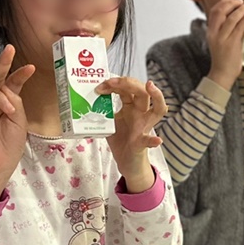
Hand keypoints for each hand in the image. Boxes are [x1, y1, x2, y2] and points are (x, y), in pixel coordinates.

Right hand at [0, 45, 34, 201]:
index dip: (20, 75)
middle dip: (4, 63)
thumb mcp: (19, 122)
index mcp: (7, 102)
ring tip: (8, 110)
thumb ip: (15, 103)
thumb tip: (6, 89)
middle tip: (10, 49)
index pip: (12, 83)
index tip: (31, 68)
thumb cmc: (10, 145)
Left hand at [97, 77, 166, 192]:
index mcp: (132, 107)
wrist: (127, 161)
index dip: (115, 84)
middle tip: (112, 82)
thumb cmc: (120, 139)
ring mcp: (144, 127)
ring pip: (158, 109)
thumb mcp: (109, 122)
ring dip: (157, 96)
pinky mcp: (142, 143)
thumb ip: (102, 111)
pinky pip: (149, 140)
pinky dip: (153, 140)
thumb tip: (85, 100)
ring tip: (150, 87)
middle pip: (143, 92)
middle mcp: (141, 113)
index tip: (101, 86)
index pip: (128, 88)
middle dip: (129, 83)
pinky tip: (156, 140)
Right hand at [204, 0, 243, 90]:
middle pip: (220, 11)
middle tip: (242, 1)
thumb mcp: (221, 40)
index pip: (214, 11)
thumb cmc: (224, 58)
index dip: (224, 3)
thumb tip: (238, 17)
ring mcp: (222, 39)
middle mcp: (214, 33)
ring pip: (231, 18)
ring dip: (241, 9)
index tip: (233, 0)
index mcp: (210, 31)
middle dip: (231, 3)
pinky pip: (239, 28)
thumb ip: (227, 29)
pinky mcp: (231, 44)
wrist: (222, 74)